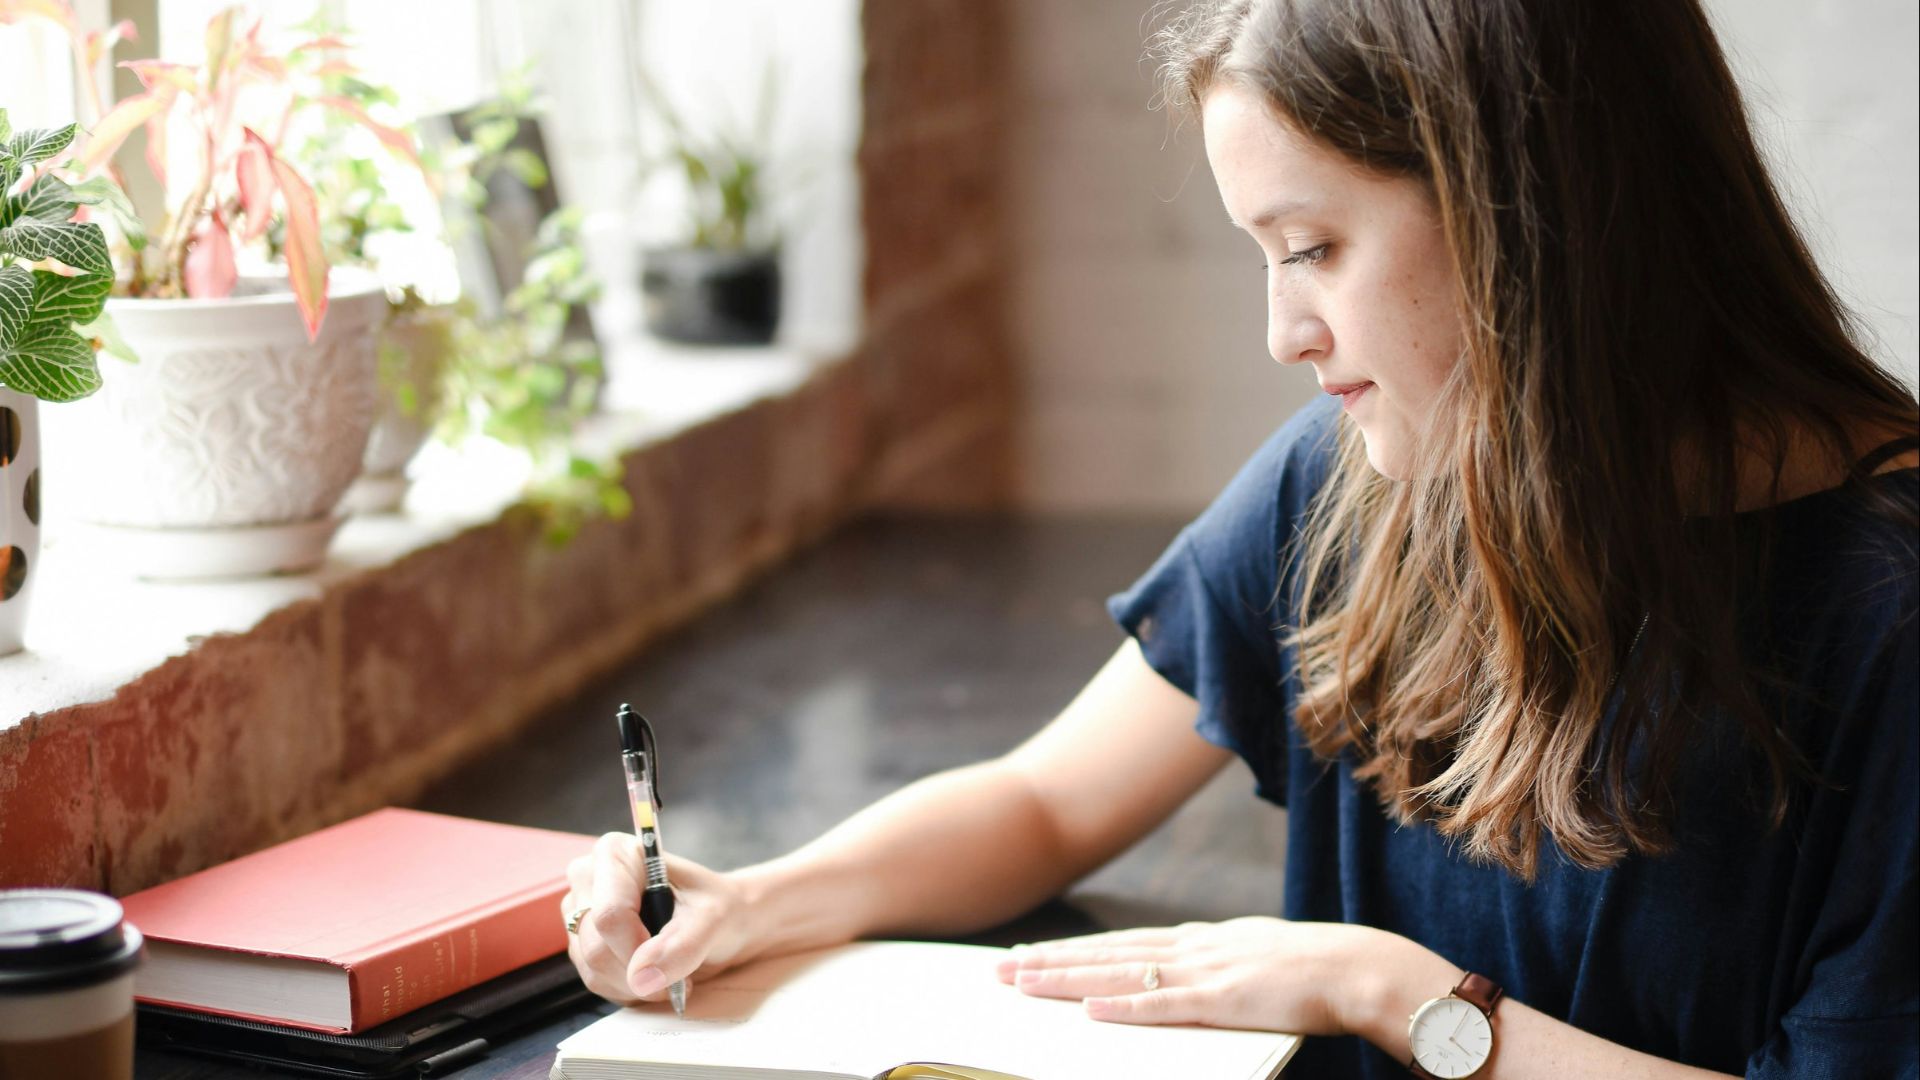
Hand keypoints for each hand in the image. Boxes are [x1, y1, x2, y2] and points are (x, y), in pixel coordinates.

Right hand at [562, 832, 752, 1005]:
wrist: (724, 921)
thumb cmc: (719, 907)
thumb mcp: (714, 918)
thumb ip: (682, 945)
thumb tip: (641, 976)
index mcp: (616, 854)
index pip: (609, 914)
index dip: (637, 949)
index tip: (671, 960)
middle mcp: (589, 878)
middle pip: (596, 946)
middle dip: (640, 972)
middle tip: (680, 970)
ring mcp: (580, 912)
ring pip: (593, 969)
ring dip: (637, 984)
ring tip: (670, 970)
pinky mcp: (582, 942)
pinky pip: (596, 980)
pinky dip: (629, 988)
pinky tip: (653, 974)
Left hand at [993, 916, 1404, 1034]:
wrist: (1359, 968)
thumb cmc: (1314, 971)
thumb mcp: (1254, 957)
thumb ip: (1216, 965)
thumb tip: (1185, 974)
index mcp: (1202, 940)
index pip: (1122, 943)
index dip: (1075, 950)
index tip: (1032, 955)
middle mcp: (1193, 948)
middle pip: (1107, 953)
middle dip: (1051, 961)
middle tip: (1001, 969)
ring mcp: (1205, 971)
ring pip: (1120, 973)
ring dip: (1069, 979)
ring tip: (1023, 982)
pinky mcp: (1222, 1000)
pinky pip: (1163, 1005)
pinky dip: (1123, 1005)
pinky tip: (1088, 1008)